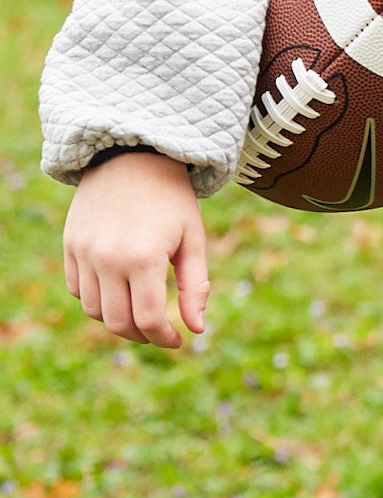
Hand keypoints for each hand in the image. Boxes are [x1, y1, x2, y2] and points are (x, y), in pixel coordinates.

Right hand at [63, 152, 209, 349]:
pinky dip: (95, 299)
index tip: (177, 341)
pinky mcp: (70, 245)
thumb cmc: (171, 198)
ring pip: (93, 311)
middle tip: (159, 331)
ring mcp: (84, 252)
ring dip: (117, 320)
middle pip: (118, 323)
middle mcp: (107, 259)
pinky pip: (77, 289)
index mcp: (143, 258)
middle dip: (142, 336)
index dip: (164, 338)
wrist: (132, 157)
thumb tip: (197, 328)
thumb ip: (195, 286)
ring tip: (140, 311)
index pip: (148, 320)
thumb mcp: (193, 238)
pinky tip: (118, 291)